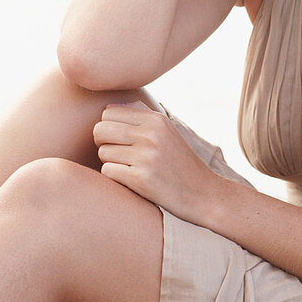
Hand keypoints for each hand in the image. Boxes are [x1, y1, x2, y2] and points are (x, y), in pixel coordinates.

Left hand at [94, 102, 216, 224]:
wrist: (202, 192)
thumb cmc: (179, 161)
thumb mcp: (167, 130)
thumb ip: (140, 114)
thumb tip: (108, 108)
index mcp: (156, 120)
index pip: (108, 113)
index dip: (107, 127)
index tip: (118, 139)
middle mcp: (151, 135)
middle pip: (100, 130)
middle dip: (102, 143)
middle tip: (117, 153)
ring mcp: (146, 157)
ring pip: (102, 152)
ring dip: (110, 162)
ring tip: (128, 167)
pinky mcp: (141, 179)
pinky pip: (107, 171)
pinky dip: (114, 176)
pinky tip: (130, 179)